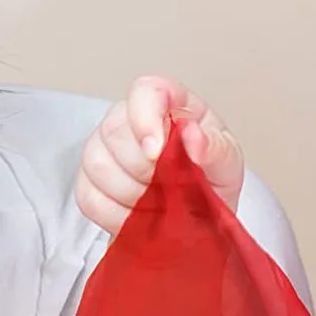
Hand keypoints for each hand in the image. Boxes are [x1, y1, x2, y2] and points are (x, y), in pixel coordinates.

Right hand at [76, 75, 244, 234]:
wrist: (200, 222)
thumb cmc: (212, 181)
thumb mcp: (227, 163)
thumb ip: (215, 147)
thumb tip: (193, 136)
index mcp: (170, 105)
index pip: (145, 92)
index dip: (145, 119)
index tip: (156, 154)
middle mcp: (131, 121)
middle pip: (113, 131)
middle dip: (141, 169)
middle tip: (167, 189)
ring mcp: (106, 151)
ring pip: (96, 163)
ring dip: (129, 193)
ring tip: (156, 205)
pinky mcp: (91, 184)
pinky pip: (88, 196)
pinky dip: (113, 215)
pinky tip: (137, 219)